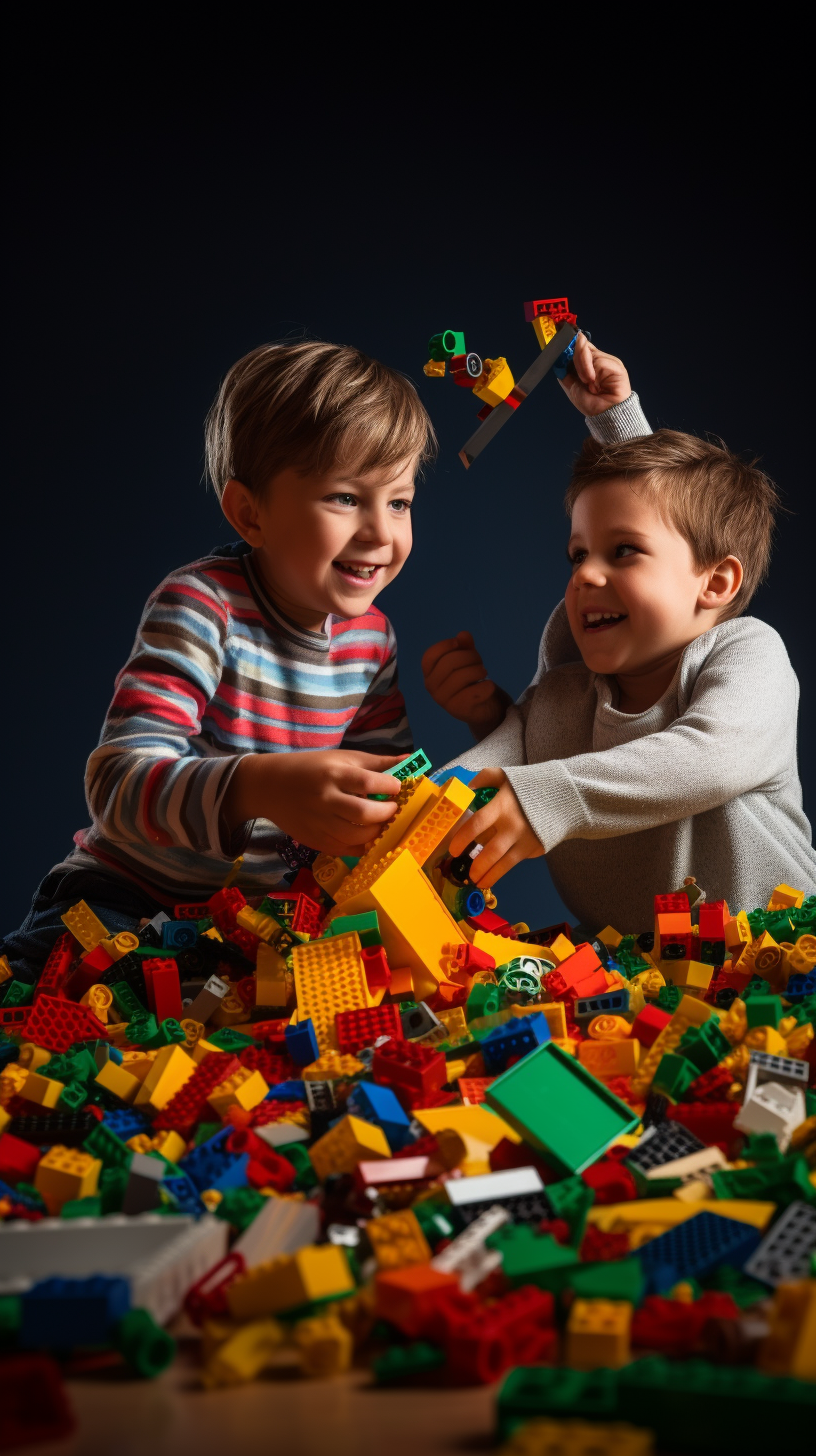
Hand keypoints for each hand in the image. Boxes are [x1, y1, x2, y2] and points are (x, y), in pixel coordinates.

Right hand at [222, 750, 402, 855]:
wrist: (268, 786)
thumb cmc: (310, 768)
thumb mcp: (341, 757)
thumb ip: (376, 762)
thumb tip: (410, 761)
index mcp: (332, 774)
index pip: (368, 782)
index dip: (390, 787)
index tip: (397, 788)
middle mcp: (325, 799)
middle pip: (364, 813)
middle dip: (387, 813)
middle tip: (392, 808)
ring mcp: (319, 823)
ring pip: (357, 836)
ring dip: (377, 831)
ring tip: (381, 822)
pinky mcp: (315, 841)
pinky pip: (346, 850)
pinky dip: (362, 846)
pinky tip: (368, 836)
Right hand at [422, 631, 511, 737]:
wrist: (479, 706)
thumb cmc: (468, 678)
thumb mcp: (466, 659)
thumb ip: (464, 646)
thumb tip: (463, 635)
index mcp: (429, 673)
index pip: (429, 656)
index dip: (444, 646)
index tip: (458, 642)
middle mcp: (432, 686)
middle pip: (448, 663)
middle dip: (469, 657)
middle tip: (479, 661)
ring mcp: (443, 700)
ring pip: (462, 677)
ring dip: (478, 670)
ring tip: (483, 673)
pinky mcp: (458, 709)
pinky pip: (474, 692)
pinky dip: (486, 686)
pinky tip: (489, 685)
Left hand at [448, 767, 543, 887]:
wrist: (563, 796)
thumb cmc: (528, 786)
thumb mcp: (505, 775)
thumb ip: (484, 778)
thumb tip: (465, 788)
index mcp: (502, 806)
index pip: (477, 824)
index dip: (462, 838)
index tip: (453, 850)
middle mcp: (513, 826)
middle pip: (490, 852)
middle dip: (476, 866)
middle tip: (466, 873)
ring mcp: (525, 840)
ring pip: (504, 864)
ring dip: (488, 876)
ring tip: (477, 882)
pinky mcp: (535, 849)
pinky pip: (516, 862)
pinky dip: (503, 871)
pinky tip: (493, 876)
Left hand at [559, 334, 631, 416]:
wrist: (605, 414)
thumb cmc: (591, 403)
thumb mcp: (572, 386)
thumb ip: (566, 372)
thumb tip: (559, 359)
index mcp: (590, 365)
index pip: (580, 347)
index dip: (571, 345)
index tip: (562, 346)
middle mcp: (599, 360)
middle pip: (583, 346)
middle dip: (575, 358)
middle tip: (577, 375)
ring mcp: (608, 361)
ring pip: (588, 352)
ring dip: (582, 368)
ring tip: (587, 382)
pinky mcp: (615, 364)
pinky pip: (597, 360)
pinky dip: (590, 370)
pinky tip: (593, 383)